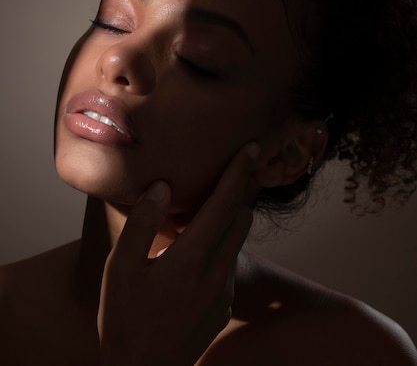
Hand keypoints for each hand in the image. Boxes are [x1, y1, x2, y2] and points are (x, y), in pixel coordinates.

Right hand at [98, 142, 258, 365]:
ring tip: (209, 206)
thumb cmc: (125, 319)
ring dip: (232, 218)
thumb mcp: (120, 268)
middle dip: (242, 190)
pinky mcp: (223, 306)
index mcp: (193, 256)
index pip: (225, 202)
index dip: (240, 171)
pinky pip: (229, 264)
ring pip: (238, 240)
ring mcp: (224, 291)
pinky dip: (222, 246)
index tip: (253, 147)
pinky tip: (197, 250)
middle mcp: (217, 271)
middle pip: (242, 217)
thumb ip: (143, 222)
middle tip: (235, 168)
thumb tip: (162, 186)